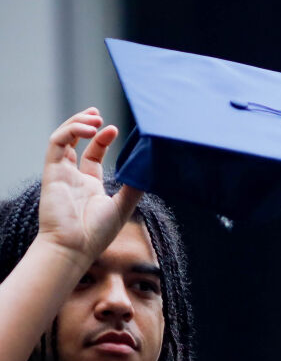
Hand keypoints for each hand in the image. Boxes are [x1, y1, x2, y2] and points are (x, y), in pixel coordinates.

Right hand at [36, 109, 138, 265]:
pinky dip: (71, 131)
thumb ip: (134, 187)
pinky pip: (57, 143)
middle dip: (86, 124)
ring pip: (64, 138)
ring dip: (77, 124)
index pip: (94, 154)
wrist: (74, 247)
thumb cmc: (97, 233)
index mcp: (90, 185)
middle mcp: (74, 177)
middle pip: (76, 142)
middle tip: (98, 113)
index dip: (103, 139)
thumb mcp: (123, 206)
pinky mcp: (52, 171)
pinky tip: (88, 129)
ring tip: (94, 118)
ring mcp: (62, 173)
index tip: (115, 129)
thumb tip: (150, 169)